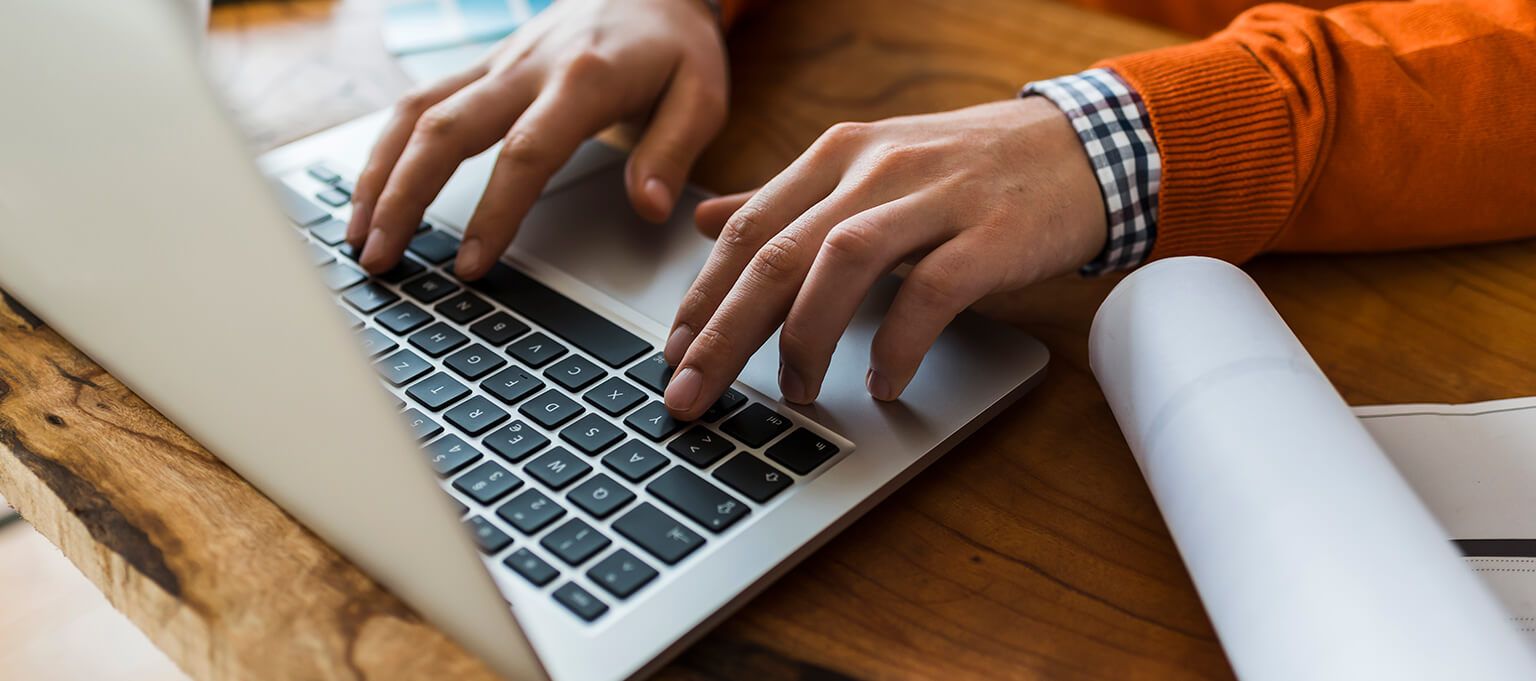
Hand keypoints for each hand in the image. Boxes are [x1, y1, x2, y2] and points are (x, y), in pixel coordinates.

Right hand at [347, 0, 727, 279]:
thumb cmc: (677, 47)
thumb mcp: (702, 94)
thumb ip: (673, 151)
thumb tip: (651, 209)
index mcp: (584, 79)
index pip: (527, 152)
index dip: (494, 211)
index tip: (471, 263)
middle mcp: (528, 67)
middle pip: (447, 129)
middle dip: (405, 196)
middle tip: (381, 258)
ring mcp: (498, 63)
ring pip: (417, 112)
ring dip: (380, 173)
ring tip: (359, 235)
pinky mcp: (483, 67)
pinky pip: (421, 102)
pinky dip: (386, 148)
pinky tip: (371, 191)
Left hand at [661, 98, 1106, 417]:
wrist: (1082, 147)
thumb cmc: (968, 169)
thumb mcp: (869, 167)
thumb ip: (788, 198)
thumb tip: (707, 220)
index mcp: (838, 155)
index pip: (749, 228)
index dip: (704, 294)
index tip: (673, 352)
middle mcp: (876, 169)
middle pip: (779, 253)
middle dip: (725, 330)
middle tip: (693, 391)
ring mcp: (934, 198)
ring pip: (841, 264)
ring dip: (805, 336)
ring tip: (795, 391)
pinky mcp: (991, 234)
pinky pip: (929, 293)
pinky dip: (897, 343)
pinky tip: (882, 383)